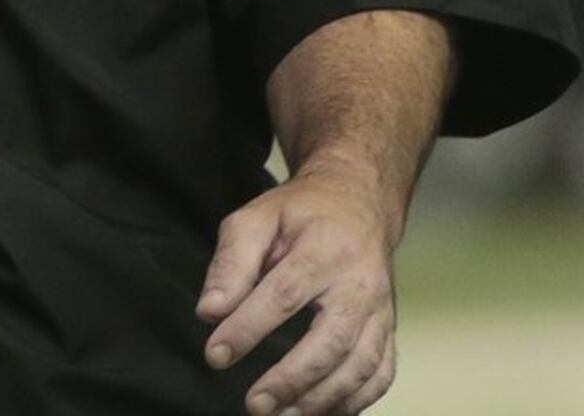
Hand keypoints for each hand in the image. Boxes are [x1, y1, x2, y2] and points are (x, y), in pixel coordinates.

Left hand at [197, 154, 402, 415]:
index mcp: (325, 250)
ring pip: (362, 364)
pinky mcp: (389, 330)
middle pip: (332, 339)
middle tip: (255, 404)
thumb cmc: (299, 214)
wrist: (358, 205)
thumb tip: (210, 312)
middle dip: (292, 377)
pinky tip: (324, 414)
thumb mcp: (256, 218)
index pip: (284, 294)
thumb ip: (231, 262)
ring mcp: (382, 311)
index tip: (216, 355)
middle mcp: (361, 285)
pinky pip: (381, 373)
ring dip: (324, 398)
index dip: (248, 328)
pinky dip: (357, 400)